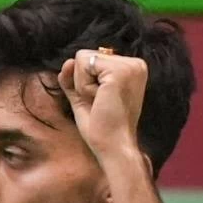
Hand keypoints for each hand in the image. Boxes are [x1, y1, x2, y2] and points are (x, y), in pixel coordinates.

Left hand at [57, 48, 148, 162]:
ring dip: (83, 85)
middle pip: (85, 55)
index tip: (100, 102)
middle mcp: (135, 63)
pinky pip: (82, 65)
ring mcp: (129, 66)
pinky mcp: (119, 71)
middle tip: (99, 103)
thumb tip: (67, 61)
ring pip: (82, 59)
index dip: (85, 82)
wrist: (113, 147)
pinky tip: (98, 100)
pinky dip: (83, 86)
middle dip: (83, 82)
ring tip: (100, 102)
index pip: (91, 59)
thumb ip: (74, 79)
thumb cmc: (101, 127)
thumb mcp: (83, 98)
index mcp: (131, 68)